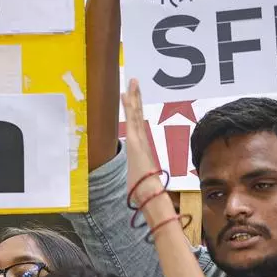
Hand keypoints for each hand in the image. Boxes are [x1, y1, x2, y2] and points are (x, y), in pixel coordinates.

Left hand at [121, 78, 166, 204]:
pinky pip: (131, 120)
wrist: (151, 195)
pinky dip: (129, 107)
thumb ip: (140, 181)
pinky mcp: (135, 141)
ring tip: (132, 81)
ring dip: (133, 97)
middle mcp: (142, 141)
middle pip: (138, 115)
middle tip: (135, 82)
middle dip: (136, 98)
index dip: (136, 111)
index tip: (134, 99)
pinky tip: (125, 95)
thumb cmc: (146, 192)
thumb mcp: (138, 182)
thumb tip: (140, 190)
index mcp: (142, 149)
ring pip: (136, 114)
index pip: (138, 125)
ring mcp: (139, 140)